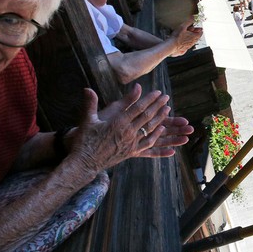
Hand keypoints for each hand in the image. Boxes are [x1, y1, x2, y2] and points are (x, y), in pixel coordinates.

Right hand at [71, 85, 186, 172]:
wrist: (84, 163)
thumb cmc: (84, 140)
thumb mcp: (87, 120)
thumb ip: (91, 103)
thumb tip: (88, 88)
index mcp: (118, 123)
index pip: (138, 107)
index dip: (149, 99)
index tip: (158, 92)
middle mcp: (128, 133)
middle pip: (148, 117)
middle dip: (158, 106)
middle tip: (167, 97)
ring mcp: (131, 144)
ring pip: (150, 129)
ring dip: (160, 118)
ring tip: (168, 109)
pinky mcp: (131, 153)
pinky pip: (148, 143)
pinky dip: (156, 136)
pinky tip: (161, 130)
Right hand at [170, 17, 201, 55]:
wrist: (171, 46)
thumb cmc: (177, 36)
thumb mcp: (183, 26)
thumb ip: (189, 21)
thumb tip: (193, 17)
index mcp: (194, 37)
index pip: (200, 33)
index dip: (199, 29)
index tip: (198, 28)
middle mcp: (192, 43)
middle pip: (196, 38)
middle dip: (195, 33)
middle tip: (192, 30)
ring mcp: (188, 47)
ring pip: (191, 42)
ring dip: (190, 38)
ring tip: (186, 35)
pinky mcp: (183, 50)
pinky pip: (186, 46)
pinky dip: (185, 43)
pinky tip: (181, 42)